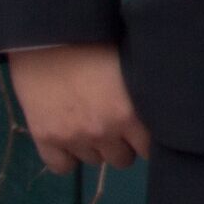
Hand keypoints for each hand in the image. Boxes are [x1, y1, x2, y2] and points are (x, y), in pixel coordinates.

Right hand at [7, 43, 147, 172]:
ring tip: (89, 121)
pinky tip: (69, 137)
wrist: (49, 36)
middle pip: (122, 159)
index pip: (149, 148)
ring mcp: (73, 137)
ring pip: (94, 161)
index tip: (141, 128)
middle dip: (121, 144)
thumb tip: (159, 112)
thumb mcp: (131, 67)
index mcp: (130, 112)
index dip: (145, 138)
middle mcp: (103, 130)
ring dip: (95, 147)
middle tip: (114, 123)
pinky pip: (62, 167)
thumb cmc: (97, 43)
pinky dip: (66, 157)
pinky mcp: (45, 138)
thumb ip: (141, 96)